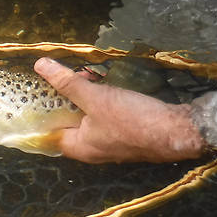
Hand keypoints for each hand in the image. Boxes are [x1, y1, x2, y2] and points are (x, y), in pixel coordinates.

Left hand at [34, 57, 204, 162]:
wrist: (179, 131)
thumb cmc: (133, 120)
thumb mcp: (96, 98)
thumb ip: (68, 83)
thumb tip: (40, 66)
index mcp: (78, 147)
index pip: (48, 131)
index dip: (42, 111)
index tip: (37, 92)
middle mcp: (91, 149)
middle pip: (68, 121)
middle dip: (66, 97)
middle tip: (67, 76)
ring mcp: (109, 143)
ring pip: (88, 117)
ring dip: (85, 96)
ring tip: (88, 76)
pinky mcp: (126, 134)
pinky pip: (105, 117)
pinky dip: (101, 101)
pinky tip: (106, 84)